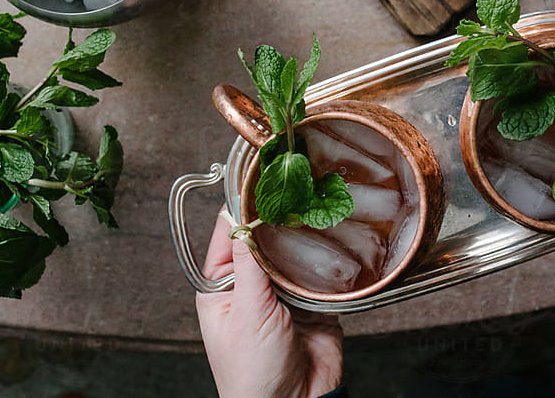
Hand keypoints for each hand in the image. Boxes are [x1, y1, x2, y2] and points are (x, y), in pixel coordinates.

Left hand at [195, 208, 343, 397]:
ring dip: (303, 239)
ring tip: (316, 210)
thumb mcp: (245, 310)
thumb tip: (240, 217)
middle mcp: (251, 287)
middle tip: (295, 190)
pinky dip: (326, 259)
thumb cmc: (252, 374)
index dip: (241, 208)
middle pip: (264, 240)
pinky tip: (333, 241)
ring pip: (293, 252)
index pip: (228, 236)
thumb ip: (248, 262)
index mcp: (222, 288)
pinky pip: (319, 271)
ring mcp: (282, 294)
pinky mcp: (313, 303)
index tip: (259, 181)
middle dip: (278, 219)